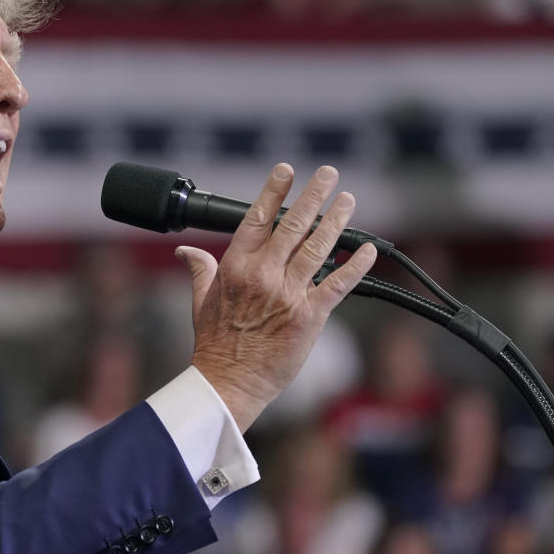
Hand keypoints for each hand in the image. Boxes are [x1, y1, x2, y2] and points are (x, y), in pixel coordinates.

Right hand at [175, 164, 376, 430]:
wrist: (229, 382)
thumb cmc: (215, 345)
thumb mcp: (200, 301)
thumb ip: (200, 270)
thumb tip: (186, 251)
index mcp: (236, 267)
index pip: (258, 218)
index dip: (274, 192)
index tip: (287, 171)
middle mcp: (263, 275)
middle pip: (293, 225)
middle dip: (314, 196)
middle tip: (329, 174)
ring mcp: (287, 294)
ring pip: (317, 248)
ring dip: (335, 221)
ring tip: (348, 200)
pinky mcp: (308, 316)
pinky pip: (337, 285)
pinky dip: (354, 265)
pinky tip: (366, 248)